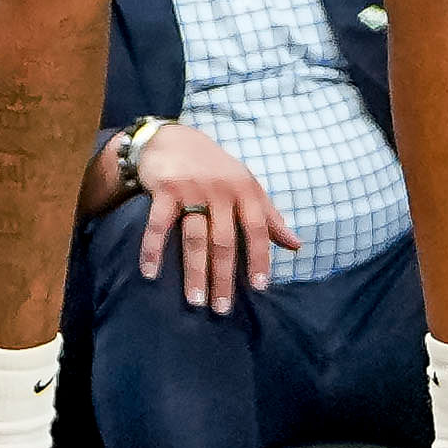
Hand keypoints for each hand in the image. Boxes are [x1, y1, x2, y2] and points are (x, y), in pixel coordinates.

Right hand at [120, 120, 288, 312]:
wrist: (174, 139)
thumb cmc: (216, 169)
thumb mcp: (248, 186)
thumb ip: (270, 217)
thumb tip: (297, 246)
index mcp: (246, 190)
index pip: (258, 229)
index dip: (260, 258)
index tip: (260, 287)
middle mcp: (221, 190)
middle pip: (224, 241)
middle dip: (224, 276)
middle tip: (222, 308)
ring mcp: (192, 189)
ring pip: (195, 237)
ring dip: (195, 271)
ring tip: (195, 300)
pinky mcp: (165, 189)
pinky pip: (159, 225)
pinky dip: (153, 249)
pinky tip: (150, 273)